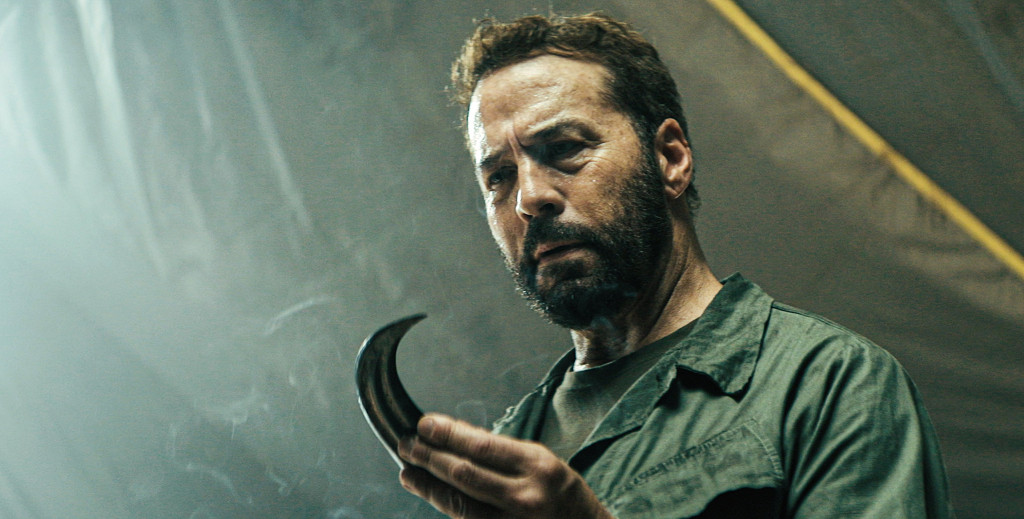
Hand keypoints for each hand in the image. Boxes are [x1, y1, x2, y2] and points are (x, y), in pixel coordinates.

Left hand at [398, 413, 614, 518]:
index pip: (482, 447)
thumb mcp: (542, 462)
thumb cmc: (563, 494)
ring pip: (458, 502)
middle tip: (408, 444)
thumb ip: (502, 453)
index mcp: (537, 466)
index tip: (425, 423)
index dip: (448, 434)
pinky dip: (444, 504)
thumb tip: (457, 437)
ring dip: (428, 484)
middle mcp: (524, 496)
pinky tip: (429, 492)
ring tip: (408, 470)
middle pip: (464, 473)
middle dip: (430, 456)